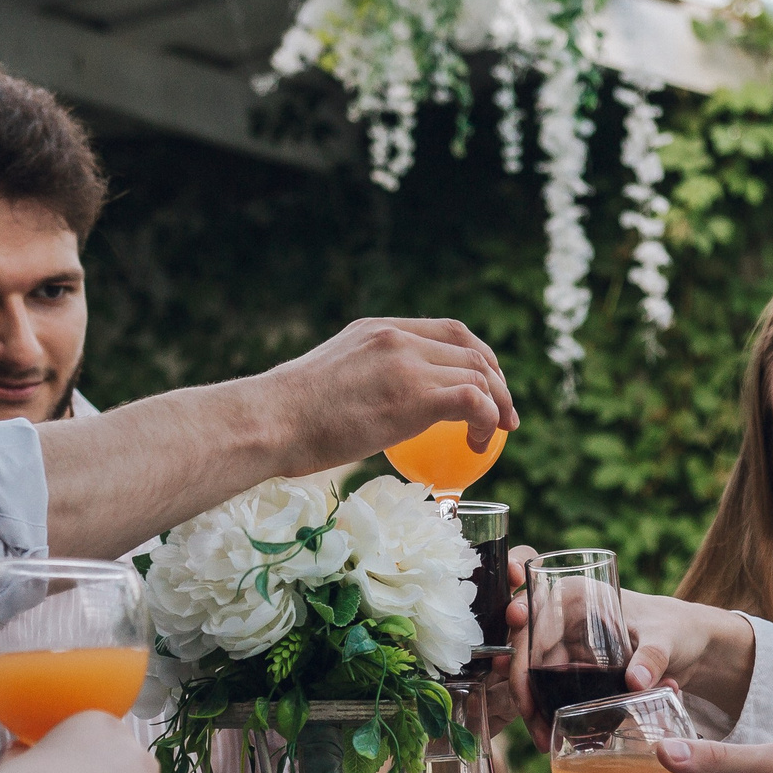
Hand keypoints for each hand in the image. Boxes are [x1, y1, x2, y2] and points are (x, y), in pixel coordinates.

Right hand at [266, 318, 516, 474]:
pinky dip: (488, 420)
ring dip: (498, 405)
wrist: (269, 421)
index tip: (484, 382)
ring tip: (497, 434)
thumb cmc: (284, 418)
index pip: (445, 331)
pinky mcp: (414, 394)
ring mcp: (406, 362)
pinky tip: (480, 443)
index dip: (476, 355)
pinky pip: (474, 400)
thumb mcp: (328, 382)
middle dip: (497, 380)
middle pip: (470, 349)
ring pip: (477, 373)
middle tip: (503, 413)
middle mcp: (395, 336)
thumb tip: (372, 414)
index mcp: (376, 329)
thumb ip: (359, 383)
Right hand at [504, 547, 750, 745]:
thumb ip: (653, 656)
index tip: (505, 662)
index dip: (514, 636)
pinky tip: (550, 735)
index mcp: (576, 594)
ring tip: (544, 740)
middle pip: (526, 650)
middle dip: (523, 689)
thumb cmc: (677, 628)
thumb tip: (635, 682)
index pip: (533, 611)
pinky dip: (547, 711)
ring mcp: (565, 644)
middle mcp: (563, 617)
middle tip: (536, 725)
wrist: (691, 647)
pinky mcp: (573, 669)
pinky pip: (550, 689)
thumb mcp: (665, 637)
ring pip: (533, 675)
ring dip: (532, 708)